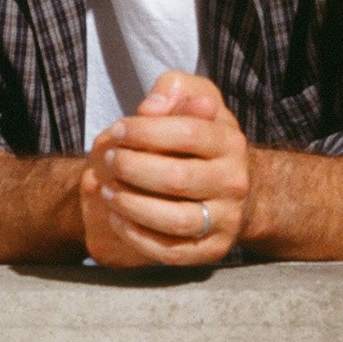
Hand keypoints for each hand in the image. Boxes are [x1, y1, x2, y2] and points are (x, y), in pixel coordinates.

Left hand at [81, 71, 248, 269]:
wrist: (230, 185)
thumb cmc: (200, 136)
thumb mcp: (194, 99)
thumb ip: (173, 90)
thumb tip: (150, 109)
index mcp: (230, 143)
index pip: (188, 133)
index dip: (145, 132)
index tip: (117, 130)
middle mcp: (235, 182)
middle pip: (177, 179)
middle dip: (133, 168)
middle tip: (109, 160)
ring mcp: (227, 220)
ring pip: (175, 220)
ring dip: (132, 206)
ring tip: (108, 191)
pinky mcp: (214, 250)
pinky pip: (172, 251)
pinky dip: (137, 236)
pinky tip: (118, 217)